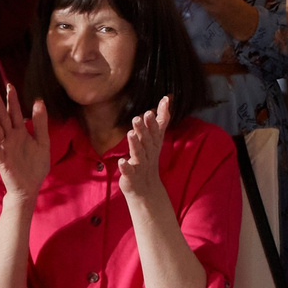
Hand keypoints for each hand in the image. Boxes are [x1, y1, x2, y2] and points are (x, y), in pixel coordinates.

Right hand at [0, 86, 51, 199]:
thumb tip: (39, 101)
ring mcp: (5, 148)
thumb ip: (40, 123)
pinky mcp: (2, 160)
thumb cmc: (35, 165)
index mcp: (20, 132)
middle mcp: (10, 137)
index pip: (14, 113)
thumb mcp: (43, 141)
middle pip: (2, 117)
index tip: (9, 85)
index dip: (12, 100)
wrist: (31, 187)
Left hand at [117, 95, 174, 209]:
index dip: (152, 123)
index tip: (149, 112)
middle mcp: (148, 153)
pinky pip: (129, 171)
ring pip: (138, 153)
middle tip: (138, 118)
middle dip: (143, 130)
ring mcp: (140, 165)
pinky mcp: (132, 176)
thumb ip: (161, 119)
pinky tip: (121, 161)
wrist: (146, 189)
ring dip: (135, 144)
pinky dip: (126, 167)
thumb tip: (166, 99)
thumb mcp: (156, 138)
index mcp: (153, 144)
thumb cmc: (148, 159)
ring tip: (130, 134)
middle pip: (146, 141)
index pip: (154, 131)